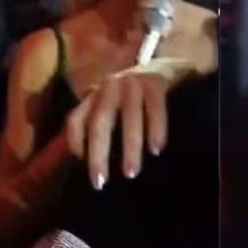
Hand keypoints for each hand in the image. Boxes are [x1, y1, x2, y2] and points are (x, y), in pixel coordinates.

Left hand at [62, 58, 195, 189]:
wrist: (171, 65)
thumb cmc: (140, 97)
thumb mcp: (115, 106)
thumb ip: (104, 125)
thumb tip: (94, 164)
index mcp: (96, 94)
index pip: (76, 119)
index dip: (75, 142)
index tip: (82, 164)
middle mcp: (110, 85)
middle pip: (99, 122)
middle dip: (98, 154)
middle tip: (100, 182)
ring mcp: (134, 80)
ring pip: (128, 116)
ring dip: (129, 146)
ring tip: (131, 173)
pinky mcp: (157, 80)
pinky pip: (155, 107)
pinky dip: (156, 129)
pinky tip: (156, 149)